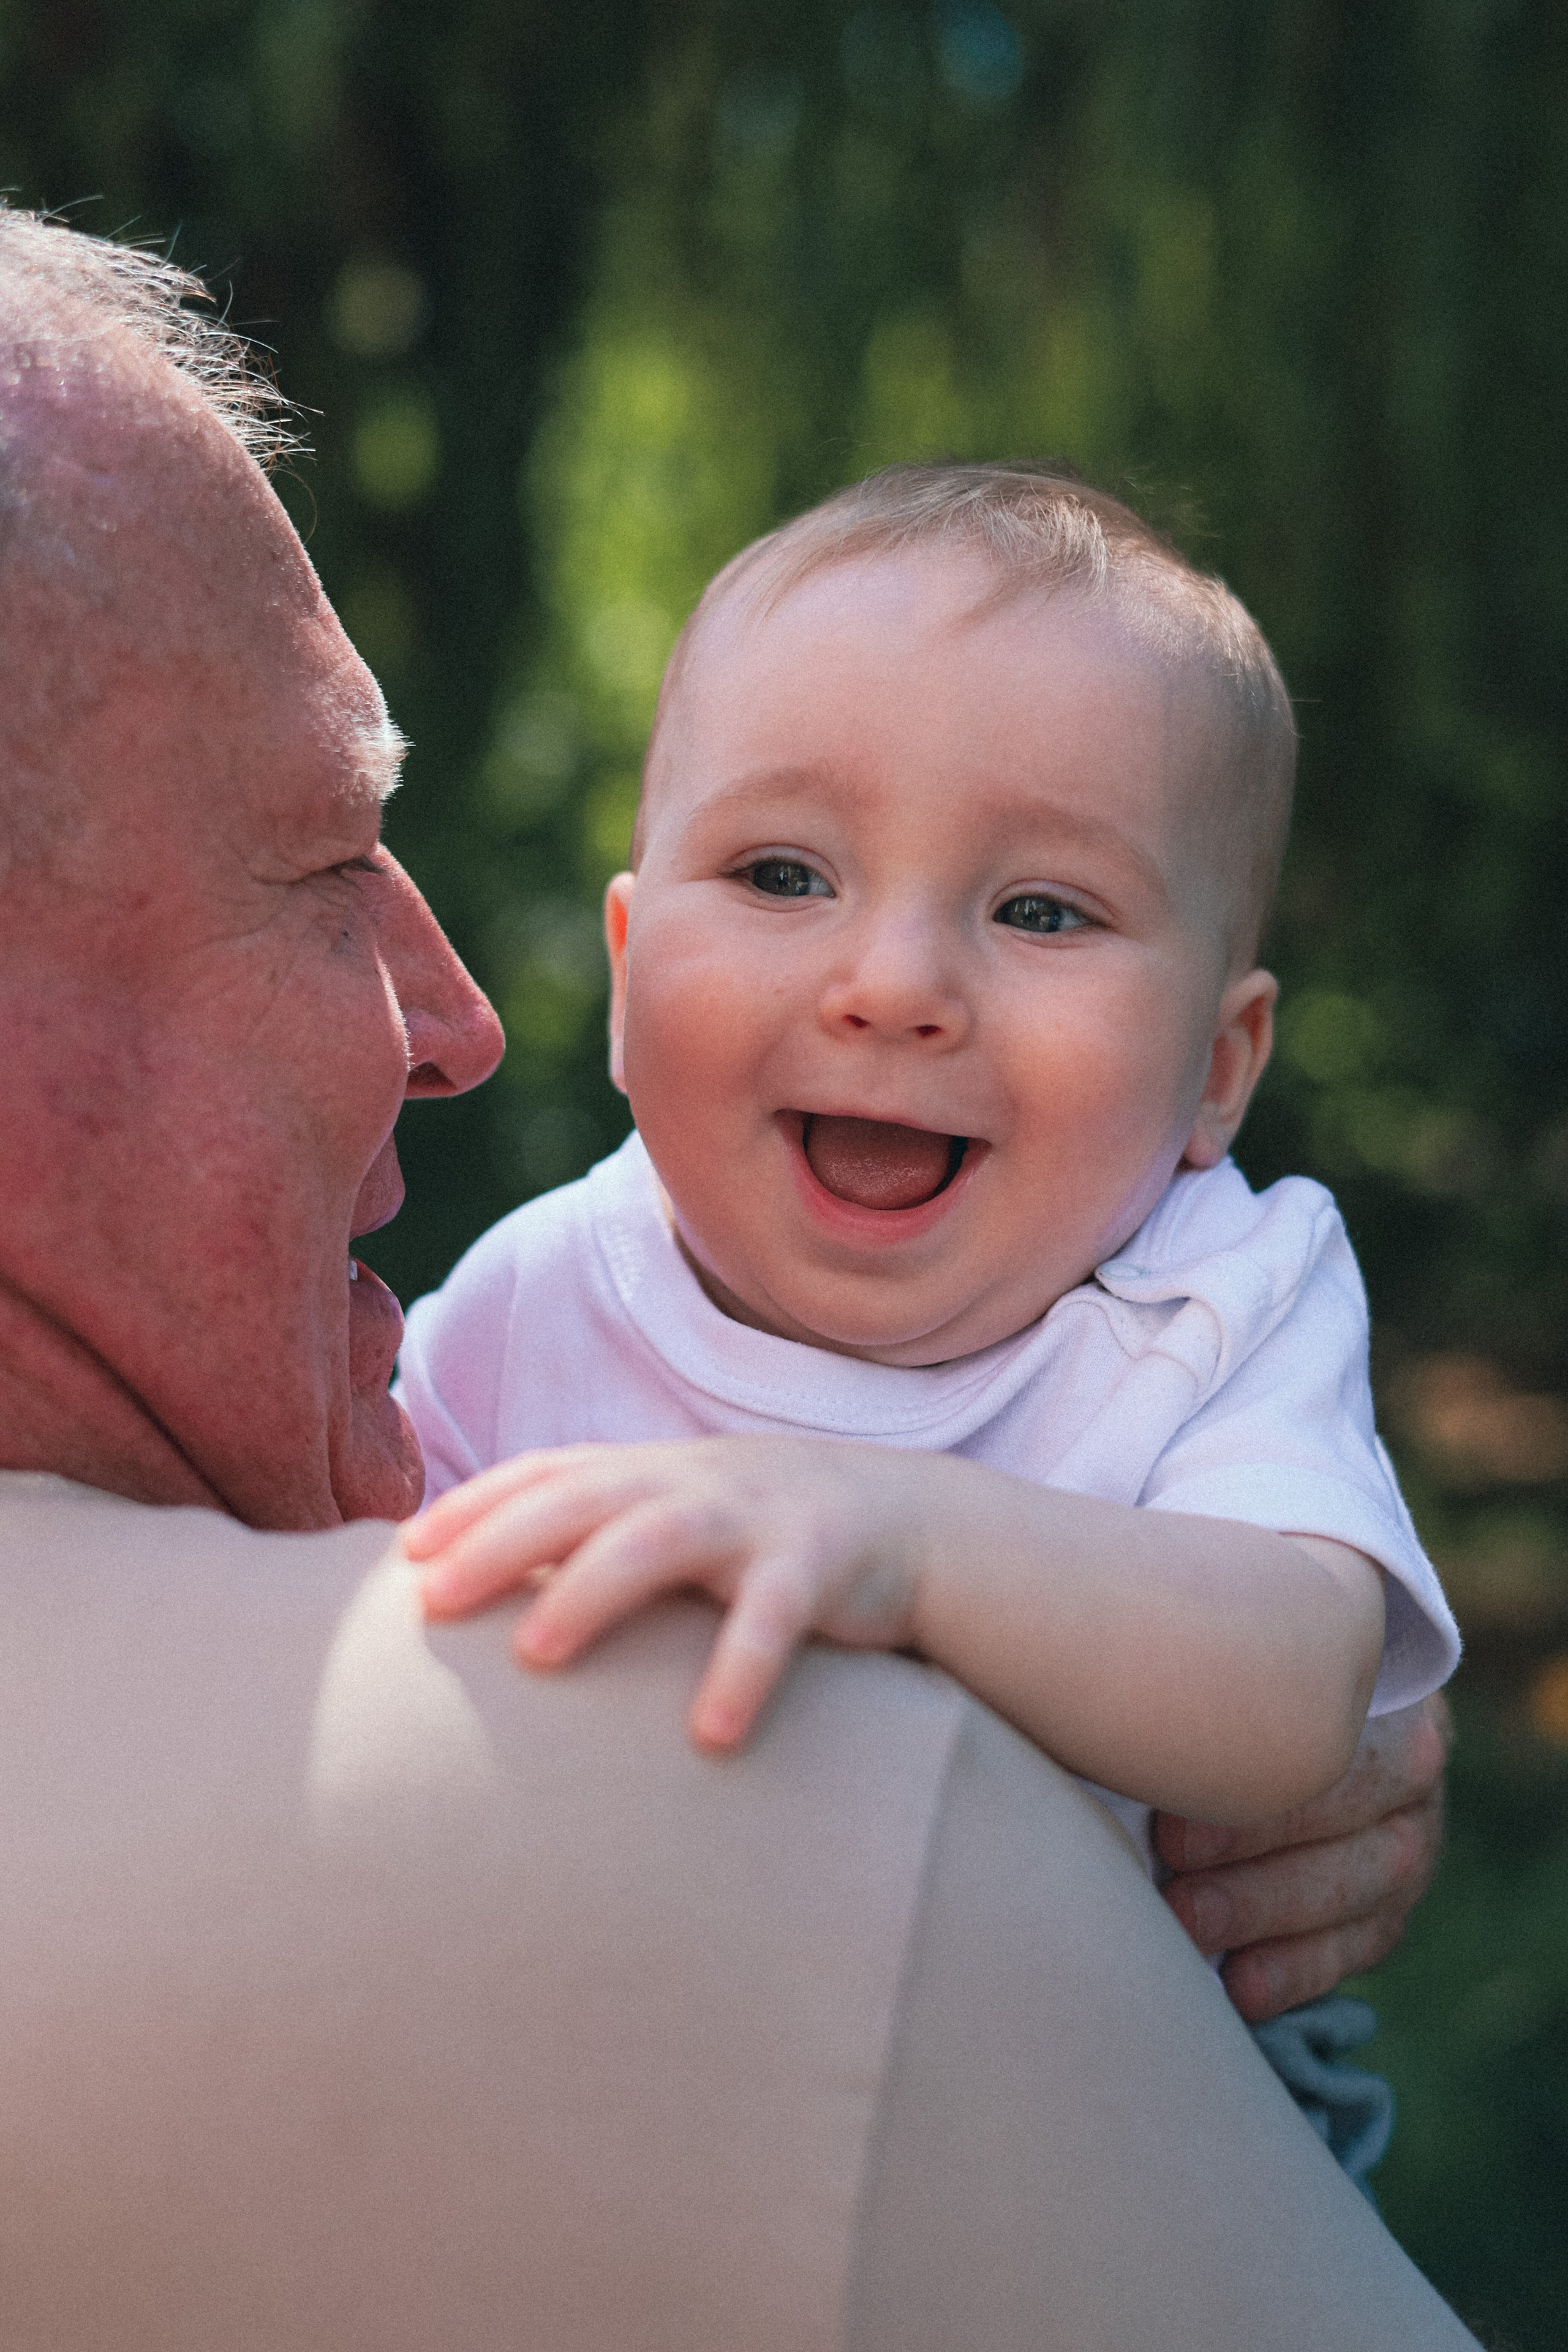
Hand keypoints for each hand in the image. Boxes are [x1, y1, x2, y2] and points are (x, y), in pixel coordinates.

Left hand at [405, 1437, 932, 1749]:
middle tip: (432, 1600)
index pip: (544, 1472)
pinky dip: (741, 1670)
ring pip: (660, 1539)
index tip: (403, 1554)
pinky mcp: (819, 1565)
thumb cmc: (753, 1536)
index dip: (473, 1504)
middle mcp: (688, 1483)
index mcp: (645, 1474)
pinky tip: (709, 1735)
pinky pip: (775, 1616)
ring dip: (594, 1590)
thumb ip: (590, 1541)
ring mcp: (753, 1518)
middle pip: (580, 1498)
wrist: (902, 1516)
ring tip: (537, 1651)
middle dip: (501, 1542)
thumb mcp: (671, 1518)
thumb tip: (471, 1600)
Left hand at [1153, 1690, 1450, 2021]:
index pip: (1330, 1752)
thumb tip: (1120, 1721)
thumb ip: (1206, 1695)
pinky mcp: (1389, 1912)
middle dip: (1255, 1868)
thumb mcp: (1246, 1671)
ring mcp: (1408, 1851)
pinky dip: (1297, 1971)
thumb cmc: (1245, 1690)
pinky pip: (1353, 1947)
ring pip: (1354, 1894)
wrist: (1306, 1722)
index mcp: (1380, 1700)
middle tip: (1174, 1887)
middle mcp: (1409, 1780)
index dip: (1253, 1795)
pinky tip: (1242, 1990)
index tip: (1173, 1828)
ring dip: (1266, 1918)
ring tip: (1192, 1934)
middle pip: (1343, 1830)